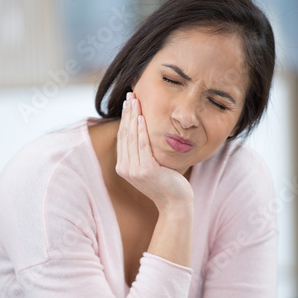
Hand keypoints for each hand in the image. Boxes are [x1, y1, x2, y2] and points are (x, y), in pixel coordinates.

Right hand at [116, 93, 193, 211]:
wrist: (175, 203)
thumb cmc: (166, 183)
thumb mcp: (149, 167)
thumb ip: (142, 153)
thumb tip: (141, 132)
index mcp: (123, 167)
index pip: (122, 138)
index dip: (125, 119)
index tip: (128, 102)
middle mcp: (125, 169)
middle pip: (125, 134)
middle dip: (127, 113)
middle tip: (130, 95)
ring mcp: (134, 170)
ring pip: (132, 137)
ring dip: (134, 117)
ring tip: (135, 100)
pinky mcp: (146, 170)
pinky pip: (143, 146)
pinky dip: (142, 130)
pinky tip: (143, 117)